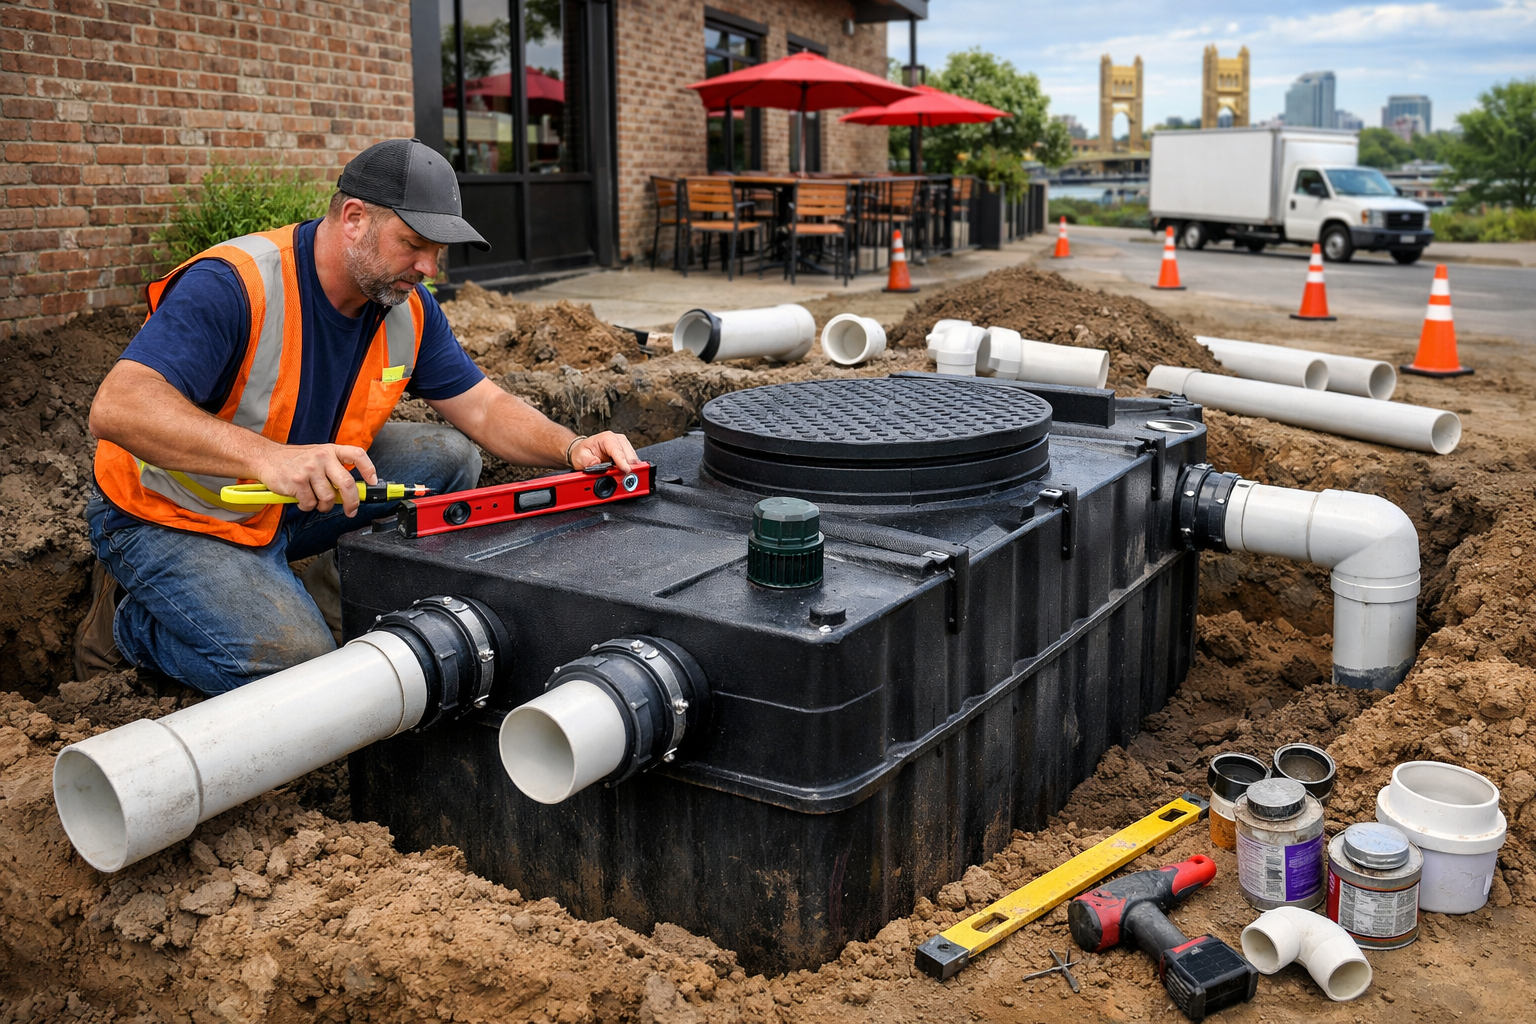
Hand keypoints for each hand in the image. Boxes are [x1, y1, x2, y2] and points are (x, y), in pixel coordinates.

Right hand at [257, 444, 377, 515]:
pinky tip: (301, 498)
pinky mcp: (297, 482)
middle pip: (347, 484)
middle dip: (352, 502)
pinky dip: (307, 506)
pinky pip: (310, 503)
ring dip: (323, 505)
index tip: (372, 482)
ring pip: (328, 498)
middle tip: (351, 510)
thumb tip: (353, 493)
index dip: (368, 469)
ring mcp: (309, 469)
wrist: (267, 458)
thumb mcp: (318, 456)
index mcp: (331, 451)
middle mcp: (322, 458)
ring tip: (315, 499)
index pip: (357, 455)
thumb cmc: (296, 460)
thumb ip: (335, 470)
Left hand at [569, 431, 637, 472]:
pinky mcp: (627, 453)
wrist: (584, 451)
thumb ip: (587, 461)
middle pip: (630, 456)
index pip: (618, 451)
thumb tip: (596, 464)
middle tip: (622, 479)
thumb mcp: (580, 456)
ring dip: (629, 470)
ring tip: (621, 477)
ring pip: (634, 460)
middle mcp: (618, 440)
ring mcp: (624, 446)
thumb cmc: (583, 452)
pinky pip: (633, 463)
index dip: (622, 462)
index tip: (625, 471)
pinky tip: (623, 474)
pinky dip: (629, 469)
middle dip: (627, 468)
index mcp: (607, 438)